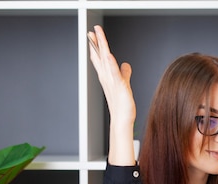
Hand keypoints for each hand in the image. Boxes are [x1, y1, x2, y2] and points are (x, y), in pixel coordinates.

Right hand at [88, 25, 136, 164]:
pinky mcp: (119, 86)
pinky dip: (111, 64)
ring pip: (105, 60)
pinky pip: (114, 73)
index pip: (101, 58)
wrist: (122, 120)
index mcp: (108, 77)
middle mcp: (107, 77)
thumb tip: (125, 64)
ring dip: (101, 47)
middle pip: (101, 56)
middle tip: (91, 30)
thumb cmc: (123, 105)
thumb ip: (124, 73)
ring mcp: (112, 81)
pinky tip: (109, 54)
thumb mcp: (124, 84)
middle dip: (96, 42)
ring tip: (97, 35)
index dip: (96, 47)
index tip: (92, 36)